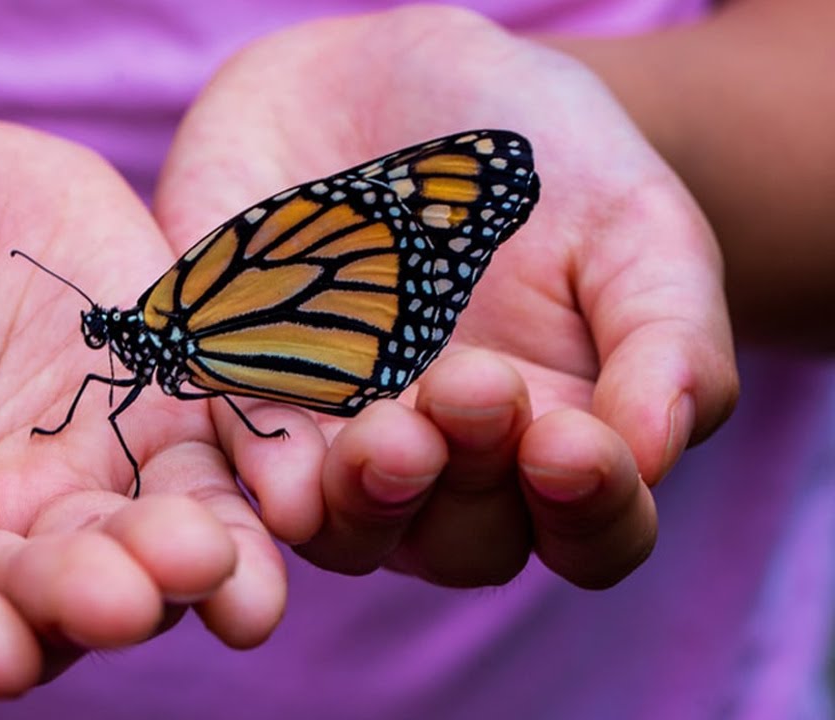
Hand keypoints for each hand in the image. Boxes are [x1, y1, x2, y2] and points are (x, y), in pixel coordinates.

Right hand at [0, 103, 284, 694]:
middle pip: (25, 599)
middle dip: (77, 602)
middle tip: (125, 596)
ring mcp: (72, 491)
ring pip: (130, 555)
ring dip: (177, 573)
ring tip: (213, 562)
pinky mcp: (155, 431)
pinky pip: (207, 478)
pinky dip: (246, 501)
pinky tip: (284, 509)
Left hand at [154, 6, 737, 587]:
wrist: (393, 77)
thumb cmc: (540, 161)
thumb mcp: (635, 225)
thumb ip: (667, 338)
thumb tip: (654, 454)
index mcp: (558, 439)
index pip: (592, 531)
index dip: (591, 508)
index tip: (572, 443)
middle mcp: (449, 466)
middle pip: (465, 543)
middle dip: (470, 482)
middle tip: (470, 387)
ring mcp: (342, 442)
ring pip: (352, 529)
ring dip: (369, 500)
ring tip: (386, 437)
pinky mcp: (247, 398)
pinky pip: (247, 463)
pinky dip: (266, 476)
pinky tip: (284, 476)